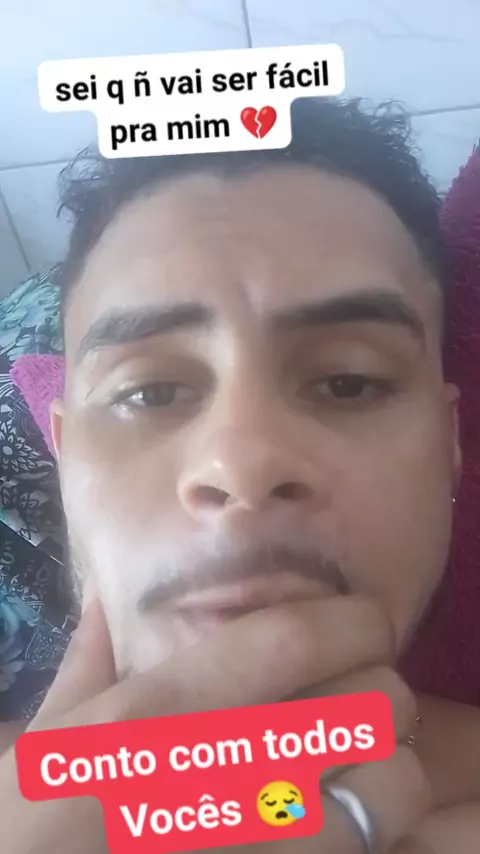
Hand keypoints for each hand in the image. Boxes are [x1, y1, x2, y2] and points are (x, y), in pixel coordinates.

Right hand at [0, 595, 429, 853]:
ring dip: (388, 763)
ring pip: (391, 783)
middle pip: (363, 702)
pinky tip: (341, 816)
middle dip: (380, 689)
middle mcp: (224, 772)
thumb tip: (106, 598)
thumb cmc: (35, 831)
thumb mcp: (46, 742)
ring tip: (358, 761)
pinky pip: (374, 847)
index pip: (292, 640)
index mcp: (160, 715)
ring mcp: (265, 841)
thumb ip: (87, 662)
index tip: (363, 618)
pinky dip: (377, 823)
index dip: (350, 619)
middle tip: (356, 692)